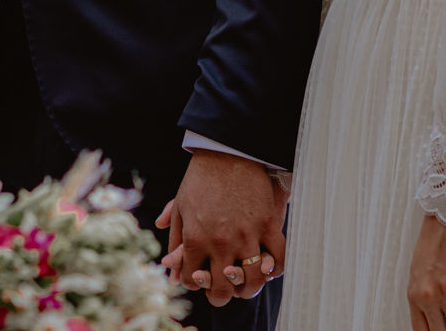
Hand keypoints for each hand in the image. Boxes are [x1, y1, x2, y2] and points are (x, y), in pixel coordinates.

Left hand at [157, 151, 283, 305]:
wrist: (229, 151)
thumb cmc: (202, 178)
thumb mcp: (181, 206)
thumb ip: (175, 237)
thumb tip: (168, 266)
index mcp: (195, 239)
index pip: (192, 280)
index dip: (193, 283)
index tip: (197, 278)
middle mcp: (221, 242)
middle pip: (222, 287)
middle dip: (219, 295)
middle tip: (221, 293)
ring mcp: (247, 234)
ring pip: (252, 279)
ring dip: (248, 288)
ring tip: (246, 286)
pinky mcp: (268, 223)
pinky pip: (277, 257)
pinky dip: (274, 268)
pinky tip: (268, 269)